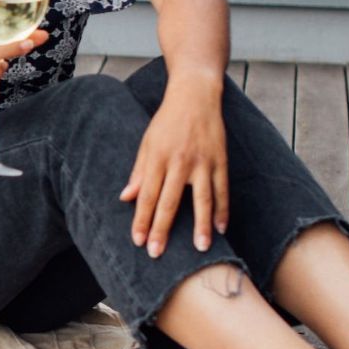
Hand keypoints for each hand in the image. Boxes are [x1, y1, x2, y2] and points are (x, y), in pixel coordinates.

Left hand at [120, 78, 227, 256]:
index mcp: (158, 158)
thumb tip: (126, 198)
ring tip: (201, 249)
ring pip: (202, 199)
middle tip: (158, 253)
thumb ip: (139, 172)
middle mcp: (180, 161)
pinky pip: (222, 189)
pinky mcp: (220, 160)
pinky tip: (221, 228)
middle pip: (170, 201)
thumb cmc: (167, 122)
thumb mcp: (147, 143)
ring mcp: (203, 161)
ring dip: (200, 225)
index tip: (139, 241)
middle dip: (163, 229)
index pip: (147, 195)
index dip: (142, 219)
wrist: (195, 96)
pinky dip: (223, 210)